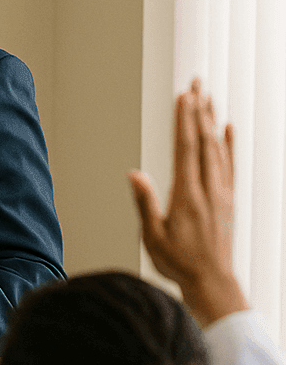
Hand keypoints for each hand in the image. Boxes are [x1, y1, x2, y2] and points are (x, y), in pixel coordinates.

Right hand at [128, 79, 246, 325]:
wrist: (212, 281)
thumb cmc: (179, 262)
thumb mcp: (152, 235)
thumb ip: (145, 202)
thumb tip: (135, 174)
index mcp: (187, 195)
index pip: (186, 148)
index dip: (184, 120)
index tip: (183, 97)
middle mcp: (208, 189)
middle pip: (204, 140)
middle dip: (199, 110)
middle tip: (196, 84)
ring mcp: (221, 192)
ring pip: (217, 148)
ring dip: (211, 120)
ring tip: (207, 97)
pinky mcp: (228, 199)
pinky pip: (230, 164)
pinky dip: (229, 144)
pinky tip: (228, 129)